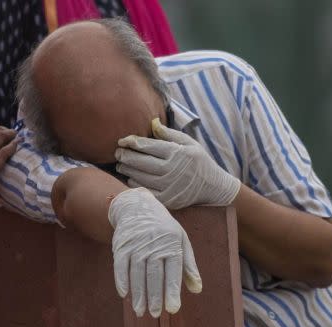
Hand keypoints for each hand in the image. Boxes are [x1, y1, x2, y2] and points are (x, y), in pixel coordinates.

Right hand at [108, 188, 201, 317]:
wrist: (137, 206)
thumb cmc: (163, 228)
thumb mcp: (181, 240)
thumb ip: (188, 265)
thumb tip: (197, 289)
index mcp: (172, 244)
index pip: (173, 271)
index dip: (172, 290)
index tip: (173, 308)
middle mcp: (153, 244)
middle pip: (153, 274)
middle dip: (154, 296)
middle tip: (154, 314)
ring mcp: (136, 244)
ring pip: (136, 272)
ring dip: (138, 293)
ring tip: (140, 310)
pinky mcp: (121, 245)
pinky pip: (120, 265)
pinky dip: (121, 280)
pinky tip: (124, 294)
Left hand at [115, 118, 240, 208]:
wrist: (214, 187)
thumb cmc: (200, 161)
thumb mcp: (189, 143)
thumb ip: (169, 134)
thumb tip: (152, 122)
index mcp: (176, 153)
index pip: (147, 146)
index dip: (132, 142)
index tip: (121, 140)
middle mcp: (172, 170)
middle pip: (140, 162)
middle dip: (125, 156)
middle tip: (117, 153)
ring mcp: (169, 186)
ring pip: (139, 177)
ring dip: (127, 170)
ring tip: (120, 164)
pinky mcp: (167, 199)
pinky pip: (144, 191)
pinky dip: (134, 184)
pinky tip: (130, 178)